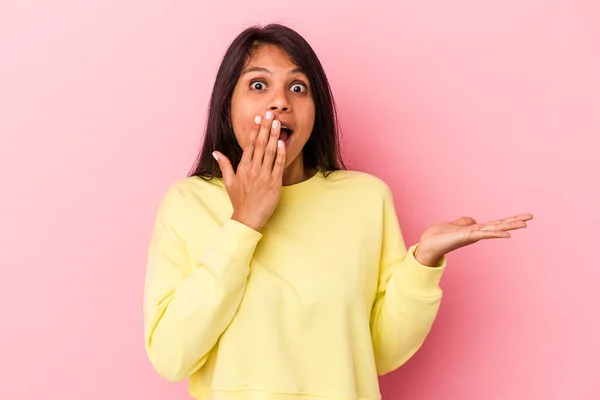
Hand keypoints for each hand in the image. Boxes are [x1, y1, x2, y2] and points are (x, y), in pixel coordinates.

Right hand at [212, 111, 285, 231]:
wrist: (248, 218)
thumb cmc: (239, 201)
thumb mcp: (229, 182)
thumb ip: (224, 165)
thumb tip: (216, 152)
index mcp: (243, 167)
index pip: (249, 145)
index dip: (254, 130)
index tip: (258, 119)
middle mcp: (253, 169)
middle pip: (260, 144)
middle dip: (265, 128)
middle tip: (270, 114)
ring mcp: (264, 176)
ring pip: (270, 152)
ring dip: (274, 136)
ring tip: (277, 123)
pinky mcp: (275, 183)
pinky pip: (278, 165)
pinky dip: (281, 153)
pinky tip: (283, 142)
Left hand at [415, 213, 533, 265]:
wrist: (427, 246)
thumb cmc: (438, 237)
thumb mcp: (453, 226)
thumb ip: (463, 223)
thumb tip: (473, 220)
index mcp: (474, 230)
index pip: (494, 224)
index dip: (508, 220)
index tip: (523, 217)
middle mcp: (476, 233)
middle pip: (499, 226)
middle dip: (514, 221)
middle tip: (531, 217)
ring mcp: (473, 235)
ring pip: (494, 229)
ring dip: (509, 226)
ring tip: (524, 223)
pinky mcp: (466, 237)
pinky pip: (484, 234)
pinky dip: (495, 234)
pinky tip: (507, 234)